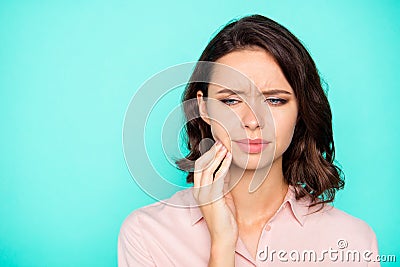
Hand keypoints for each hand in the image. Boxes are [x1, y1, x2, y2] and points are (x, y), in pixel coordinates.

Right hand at [192, 139, 237, 263]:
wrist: (224, 237)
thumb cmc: (225, 218)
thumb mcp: (222, 196)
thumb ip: (221, 183)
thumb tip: (226, 169)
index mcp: (199, 190)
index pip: (200, 167)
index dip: (208, 155)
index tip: (217, 145)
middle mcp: (198, 191)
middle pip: (202, 165)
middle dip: (211, 152)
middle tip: (221, 141)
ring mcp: (204, 194)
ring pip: (208, 169)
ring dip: (217, 156)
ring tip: (225, 146)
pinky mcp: (212, 198)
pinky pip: (217, 177)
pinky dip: (223, 165)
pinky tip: (230, 157)